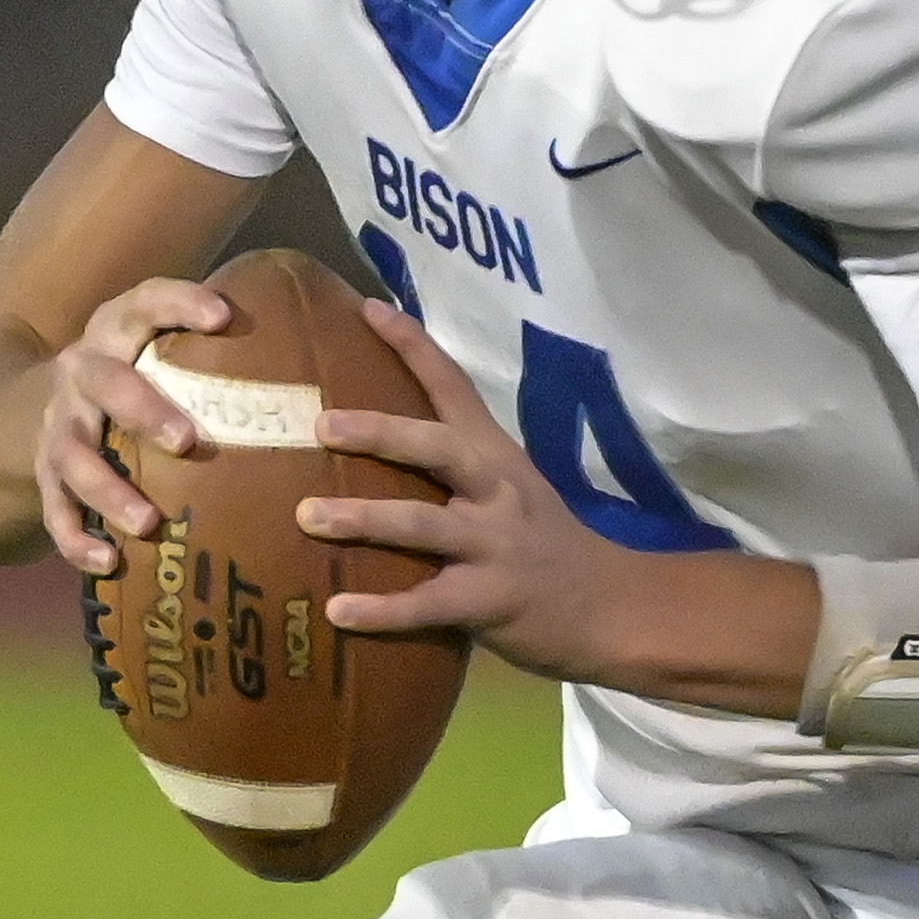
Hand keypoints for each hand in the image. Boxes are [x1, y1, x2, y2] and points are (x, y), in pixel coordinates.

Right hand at [39, 276, 236, 574]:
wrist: (41, 395)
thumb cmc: (143, 371)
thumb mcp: (169, 345)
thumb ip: (226, 345)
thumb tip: (337, 347)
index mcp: (119, 330)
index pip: (147, 301)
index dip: (180, 304)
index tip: (223, 317)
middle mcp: (83, 370)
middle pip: (106, 383)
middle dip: (144, 411)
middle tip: (187, 441)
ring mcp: (58, 423)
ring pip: (73, 455)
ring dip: (109, 490)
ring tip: (148, 523)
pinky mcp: (43, 472)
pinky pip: (54, 508)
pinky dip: (76, 538)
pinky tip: (109, 562)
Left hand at [298, 300, 632, 680]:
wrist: (610, 607)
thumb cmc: (546, 544)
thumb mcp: (513, 491)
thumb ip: (457, 471)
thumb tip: (371, 448)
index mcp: (498, 459)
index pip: (456, 388)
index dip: (414, 347)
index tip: (369, 308)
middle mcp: (499, 493)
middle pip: (439, 449)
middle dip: (380, 433)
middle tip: (322, 424)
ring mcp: (496, 547)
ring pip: (424, 525)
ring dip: (364, 518)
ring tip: (309, 515)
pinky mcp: (490, 601)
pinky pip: (428, 604)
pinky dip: (381, 609)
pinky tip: (338, 611)